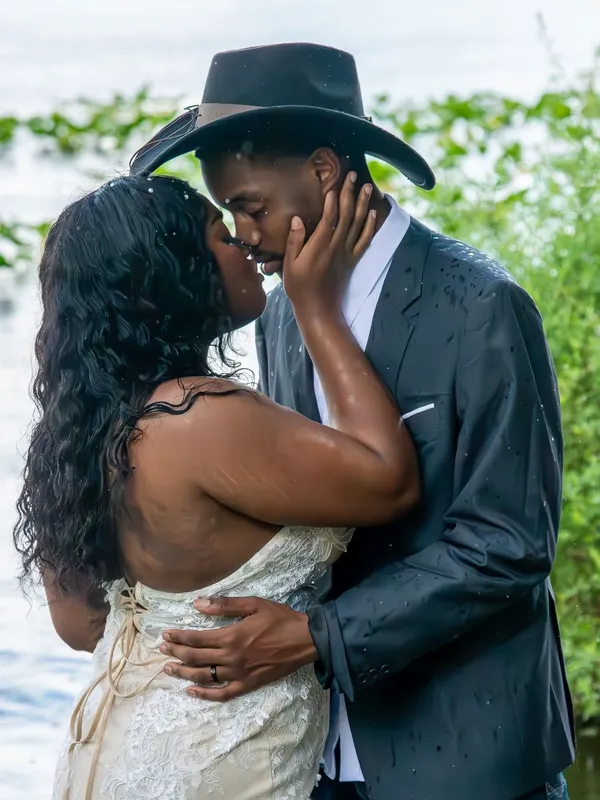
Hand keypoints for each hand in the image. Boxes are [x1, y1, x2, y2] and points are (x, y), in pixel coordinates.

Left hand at [160, 596, 317, 700]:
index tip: (166, 635)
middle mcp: (231, 657)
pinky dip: (204, 695)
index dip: (178, 637)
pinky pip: (222, 694)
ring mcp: (238, 674)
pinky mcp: (248, 685)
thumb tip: (198, 604)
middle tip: (161, 650)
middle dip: (175, 653)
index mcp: (231, 636)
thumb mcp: (253, 604)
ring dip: (183, 673)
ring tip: (168, 669)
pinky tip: (191, 691)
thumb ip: (224, 605)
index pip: (196, 638)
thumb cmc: (279, 618)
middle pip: (195, 658)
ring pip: (204, 677)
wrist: (304, 640)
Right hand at [283, 172, 375, 312]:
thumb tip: (297, 219)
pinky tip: (373, 213)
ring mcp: (346, 254)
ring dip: (363, 203)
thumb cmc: (300, 289)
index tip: (334, 183)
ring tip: (368, 186)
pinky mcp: (352, 261)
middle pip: (346, 214)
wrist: (320, 311)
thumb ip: (294, 241)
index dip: (332, 199)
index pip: (329, 217)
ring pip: (358, 223)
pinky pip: (364, 240)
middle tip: (353, 174)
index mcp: (320, 246)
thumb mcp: (290, 266)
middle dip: (350, 193)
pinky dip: (370, 225)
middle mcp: (336, 247)